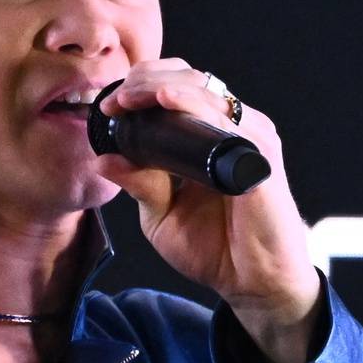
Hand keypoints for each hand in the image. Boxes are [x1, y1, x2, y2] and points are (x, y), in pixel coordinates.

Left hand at [93, 59, 322, 362]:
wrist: (253, 285)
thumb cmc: (216, 248)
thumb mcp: (162, 214)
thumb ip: (140, 183)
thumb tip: (103, 158)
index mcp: (211, 137)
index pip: (179, 87)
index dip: (142, 86)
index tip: (110, 105)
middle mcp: (233, 129)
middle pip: (190, 77)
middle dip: (146, 79)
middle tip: (115, 100)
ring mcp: (249, 137)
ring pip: (204, 89)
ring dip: (159, 85)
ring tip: (128, 98)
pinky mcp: (258, 154)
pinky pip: (221, 118)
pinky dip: (189, 103)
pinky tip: (164, 100)